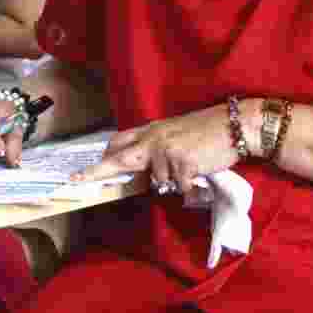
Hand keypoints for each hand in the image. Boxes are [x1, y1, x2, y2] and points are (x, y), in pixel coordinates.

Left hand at [71, 101, 255, 193]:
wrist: (236, 125)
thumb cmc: (211, 129)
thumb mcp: (178, 132)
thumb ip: (158, 146)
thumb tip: (145, 168)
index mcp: (153, 130)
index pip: (119, 142)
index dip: (102, 158)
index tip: (80, 172)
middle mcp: (154, 139)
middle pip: (119, 159)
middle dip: (98, 172)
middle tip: (76, 181)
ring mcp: (166, 151)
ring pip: (159, 182)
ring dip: (173, 181)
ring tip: (192, 165)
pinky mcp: (181, 164)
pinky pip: (180, 187)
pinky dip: (190, 185)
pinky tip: (201, 172)